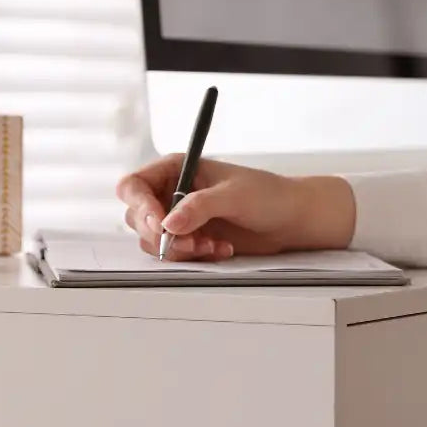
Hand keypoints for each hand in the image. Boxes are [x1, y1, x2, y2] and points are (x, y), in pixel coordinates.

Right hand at [115, 156, 355, 261]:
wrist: (292, 219)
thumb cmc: (268, 195)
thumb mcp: (233, 196)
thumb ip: (199, 207)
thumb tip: (167, 223)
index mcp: (177, 168)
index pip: (134, 185)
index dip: (139, 206)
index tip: (157, 224)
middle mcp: (172, 192)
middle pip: (138, 217)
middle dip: (161, 235)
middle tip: (192, 242)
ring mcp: (180, 218)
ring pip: (153, 240)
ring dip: (180, 249)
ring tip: (212, 246)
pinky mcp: (192, 239)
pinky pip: (175, 254)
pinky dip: (194, 257)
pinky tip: (221, 250)